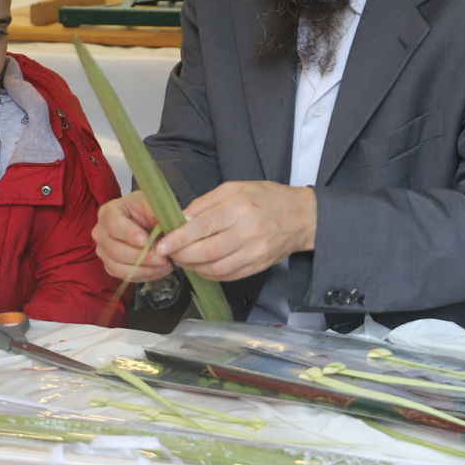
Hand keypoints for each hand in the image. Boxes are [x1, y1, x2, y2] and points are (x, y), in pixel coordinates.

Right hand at [92, 191, 169, 281]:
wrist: (150, 223)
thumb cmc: (150, 211)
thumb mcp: (155, 205)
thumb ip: (157, 214)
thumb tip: (160, 225)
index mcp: (109, 212)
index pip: (113, 224)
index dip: (129, 234)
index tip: (147, 241)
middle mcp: (101, 232)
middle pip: (115, 249)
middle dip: (141, 256)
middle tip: (162, 258)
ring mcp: (103, 251)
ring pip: (118, 266)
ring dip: (143, 269)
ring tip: (164, 265)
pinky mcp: (110, 265)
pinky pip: (123, 276)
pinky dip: (143, 275)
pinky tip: (159, 270)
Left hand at [157, 182, 316, 281]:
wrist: (302, 217)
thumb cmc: (267, 198)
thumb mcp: (236, 188)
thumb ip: (206, 202)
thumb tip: (182, 218)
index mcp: (240, 207)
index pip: (203, 227)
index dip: (179, 239)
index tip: (162, 245)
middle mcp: (248, 231)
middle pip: (207, 252)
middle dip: (182, 256)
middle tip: (168, 254)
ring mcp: (254, 252)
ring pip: (216, 268)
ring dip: (193, 268)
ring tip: (183, 260)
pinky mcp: (258, 266)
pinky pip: (228, 276)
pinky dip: (209, 274)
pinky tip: (201, 267)